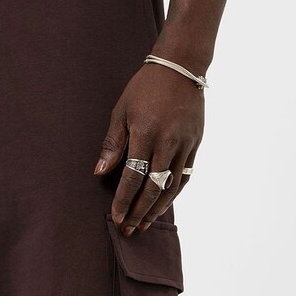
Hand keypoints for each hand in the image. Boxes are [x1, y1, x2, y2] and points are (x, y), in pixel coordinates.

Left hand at [94, 64, 204, 235]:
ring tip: (145, 224)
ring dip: (157, 209)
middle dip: (139, 212)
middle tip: (129, 229)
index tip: (117, 217)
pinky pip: (185, 176)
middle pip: (153, 188)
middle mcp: (168, 142)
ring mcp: (185, 144)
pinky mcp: (195, 144)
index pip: (133, 177)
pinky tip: (163, 206)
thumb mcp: (121, 111)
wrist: (181, 66)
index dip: (124, 201)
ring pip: (171, 186)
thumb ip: (112, 144)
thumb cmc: (145, 87)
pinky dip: (174, 194)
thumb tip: (100, 172)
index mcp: (146, 134)